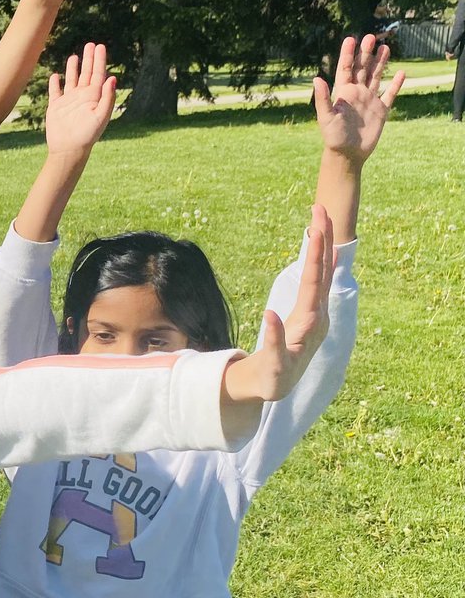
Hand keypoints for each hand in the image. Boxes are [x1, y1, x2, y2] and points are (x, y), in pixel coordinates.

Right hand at [44, 43, 117, 156]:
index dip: (99, 60)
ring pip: (72, 80)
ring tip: (74, 56)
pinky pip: (55, 92)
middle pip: (87, 74)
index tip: (100, 46)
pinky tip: (55, 76)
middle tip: (91, 44)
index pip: (98, 74)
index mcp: (94, 97)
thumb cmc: (87, 135)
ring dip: (73, 68)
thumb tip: (112, 78)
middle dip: (89, 59)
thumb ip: (107, 97)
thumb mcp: (101, 116)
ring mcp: (69, 101)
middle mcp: (82, 97)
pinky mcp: (56, 107)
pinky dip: (55, 83)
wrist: (69, 149)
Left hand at [224, 205, 333, 408]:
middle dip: (320, 246)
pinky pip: (276, 345)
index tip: (320, 212)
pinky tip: (270, 314)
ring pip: (307, 306)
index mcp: (313, 310)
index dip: (321, 242)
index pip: (318, 271)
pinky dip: (274, 330)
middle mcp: (313, 322)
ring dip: (310, 278)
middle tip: (320, 212)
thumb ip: (312, 287)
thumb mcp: (298, 315)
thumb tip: (327, 257)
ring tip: (309, 248)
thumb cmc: (283, 350)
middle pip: (317, 278)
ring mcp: (300, 341)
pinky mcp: (280, 362)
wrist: (271, 385)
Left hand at [313, 35, 403, 166]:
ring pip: (377, 77)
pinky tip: (401, 73)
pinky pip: (390, 94)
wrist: (347, 154)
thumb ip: (322, 98)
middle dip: (366, 53)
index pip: (345, 69)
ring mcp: (370, 101)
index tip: (351, 39)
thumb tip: (316, 78)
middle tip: (371, 37)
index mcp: (343, 93)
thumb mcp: (326, 116)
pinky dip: (396, 84)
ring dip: (380, 63)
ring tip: (385, 47)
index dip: (347, 54)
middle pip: (362, 69)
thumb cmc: (333, 137)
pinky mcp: (381, 110)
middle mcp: (357, 94)